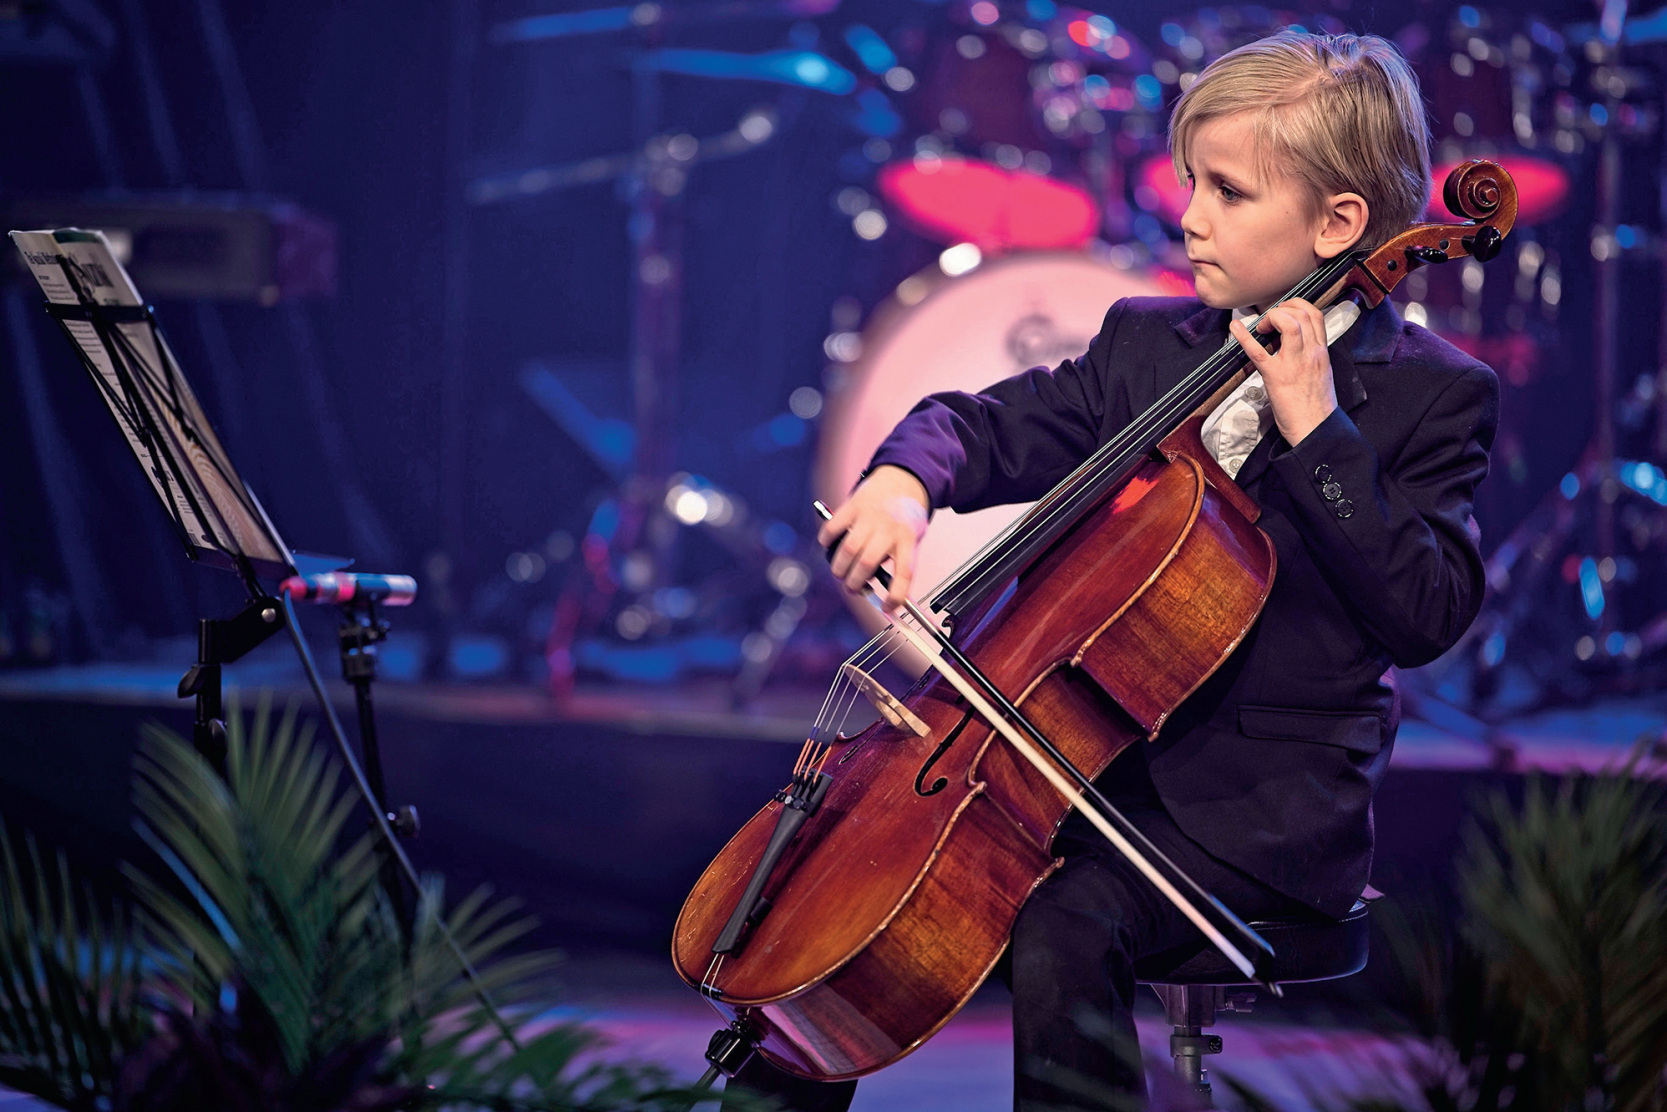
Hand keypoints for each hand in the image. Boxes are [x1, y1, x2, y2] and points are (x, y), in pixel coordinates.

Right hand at [817, 465, 929, 610]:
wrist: (904, 478)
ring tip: (840, 572)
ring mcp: (870, 516)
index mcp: (908, 539)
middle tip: (853, 588)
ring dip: (839, 568)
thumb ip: (895, 561)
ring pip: (848, 550)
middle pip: (867, 564)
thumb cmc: (905, 515)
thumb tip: (878, 592)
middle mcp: (889, 528)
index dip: (895, 595)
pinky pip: (833, 528)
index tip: (887, 608)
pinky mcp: (853, 506)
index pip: (904, 573)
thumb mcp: (911, 538)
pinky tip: (830, 546)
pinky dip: (826, 541)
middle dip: (854, 583)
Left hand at [1229, 297, 1337, 445]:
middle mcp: (1310, 353)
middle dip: (1282, 308)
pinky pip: (1258, 351)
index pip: (1315, 315)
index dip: (1298, 305)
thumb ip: (1311, 354)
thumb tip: (1297, 342)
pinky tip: (1235, 329)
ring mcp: (1293, 363)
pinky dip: (1244, 337)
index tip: (1285, 310)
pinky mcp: (1275, 376)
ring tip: (1261, 327)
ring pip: (1288, 324)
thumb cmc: (1316, 405)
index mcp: (1321, 352)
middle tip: (1269, 320)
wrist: (1315, 428)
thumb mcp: (1321, 372)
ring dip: (1271, 318)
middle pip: (1301, 314)